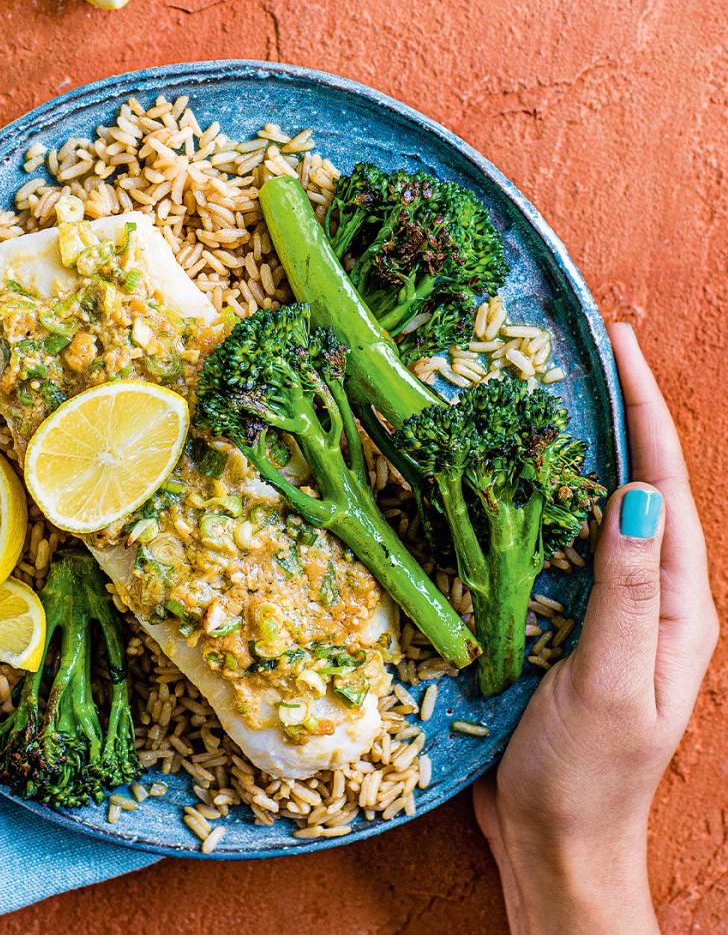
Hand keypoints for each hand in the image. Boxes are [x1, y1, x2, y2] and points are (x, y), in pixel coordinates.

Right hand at [474, 324, 718, 934]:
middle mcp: (649, 593)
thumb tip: (633, 495)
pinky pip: (558, 543)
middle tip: (587, 351)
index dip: (644, 411)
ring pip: (597, 508)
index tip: (619, 345)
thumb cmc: (587, 775)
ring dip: (581, 449)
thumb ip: (625, 592)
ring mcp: (607, 606)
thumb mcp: (612, 684)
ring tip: (553, 393)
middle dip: (621, 413)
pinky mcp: (565, 620)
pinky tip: (511, 478)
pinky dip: (540, 499)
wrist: (554, 842)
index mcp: (675, 603)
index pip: (662, 486)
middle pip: (639, 483)